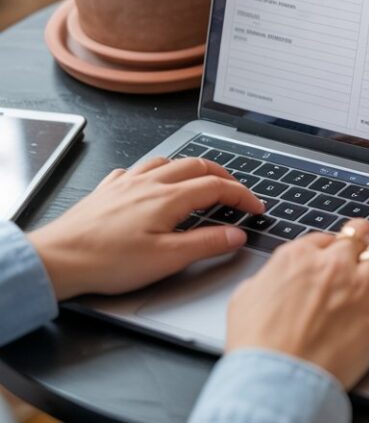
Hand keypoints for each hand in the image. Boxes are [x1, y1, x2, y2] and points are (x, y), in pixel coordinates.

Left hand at [29, 156, 264, 300]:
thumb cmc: (108, 261)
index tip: (256, 207)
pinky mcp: (107, 190)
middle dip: (223, 175)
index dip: (242, 195)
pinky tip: (150, 184)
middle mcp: (148, 183)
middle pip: (196, 165)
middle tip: (236, 190)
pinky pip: (137, 169)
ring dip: (190, 167)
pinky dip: (155, 172)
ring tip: (200, 180)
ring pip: (166, 161)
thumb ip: (206, 244)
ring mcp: (126, 183)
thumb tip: (236, 234)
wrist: (59, 258)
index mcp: (168, 198)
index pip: (217, 187)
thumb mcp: (167, 260)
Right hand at [225, 219, 368, 389]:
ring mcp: (361, 288)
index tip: (334, 253)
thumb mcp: (246, 297)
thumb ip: (268, 278)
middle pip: (360, 235)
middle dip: (364, 238)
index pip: (325, 237)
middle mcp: (333, 266)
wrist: (277, 378)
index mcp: (298, 257)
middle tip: (366, 243)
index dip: (331, 245)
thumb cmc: (257, 345)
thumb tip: (276, 277)